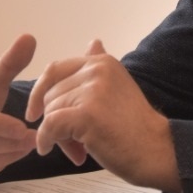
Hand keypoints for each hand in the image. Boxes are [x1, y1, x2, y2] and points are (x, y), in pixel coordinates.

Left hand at [27, 40, 180, 192]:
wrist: (155, 150)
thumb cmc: (134, 126)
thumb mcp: (117, 86)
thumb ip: (97, 69)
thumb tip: (93, 41)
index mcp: (102, 62)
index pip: (55, 69)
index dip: (41, 92)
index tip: (36, 112)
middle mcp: (97, 70)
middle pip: (51, 94)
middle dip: (53, 119)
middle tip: (69, 141)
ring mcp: (92, 91)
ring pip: (50, 111)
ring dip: (55, 135)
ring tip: (75, 149)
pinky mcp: (86, 114)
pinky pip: (49, 126)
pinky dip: (46, 140)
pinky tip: (49, 149)